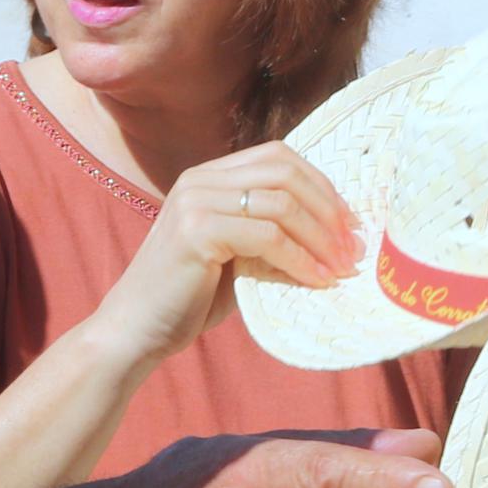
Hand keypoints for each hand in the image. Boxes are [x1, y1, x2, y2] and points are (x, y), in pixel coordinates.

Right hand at [77, 145, 361, 373]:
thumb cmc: (188, 299)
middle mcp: (200, 179)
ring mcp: (196, 201)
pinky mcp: (196, 231)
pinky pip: (267, 236)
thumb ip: (272, 236)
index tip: (348, 224)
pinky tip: (315, 281)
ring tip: (340, 268)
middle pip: (285, 172)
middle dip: (328, 209)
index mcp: (208, 177)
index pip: (278, 157)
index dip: (321, 185)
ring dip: (320, 237)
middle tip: (352, 247)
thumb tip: (336, 236)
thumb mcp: (238, 257)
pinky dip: (299, 259)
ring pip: (281, 202)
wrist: (134, 330)